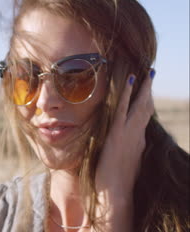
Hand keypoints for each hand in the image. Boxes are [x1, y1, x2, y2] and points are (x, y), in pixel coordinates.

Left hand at [94, 70, 154, 229]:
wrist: (116, 194)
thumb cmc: (116, 183)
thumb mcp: (124, 165)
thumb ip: (126, 153)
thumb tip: (125, 147)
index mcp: (139, 142)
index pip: (144, 118)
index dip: (146, 103)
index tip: (148, 91)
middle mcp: (138, 136)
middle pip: (146, 108)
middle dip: (149, 91)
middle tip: (152, 73)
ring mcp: (129, 134)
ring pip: (139, 106)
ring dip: (143, 88)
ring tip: (147, 72)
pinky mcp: (118, 135)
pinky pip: (123, 110)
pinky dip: (126, 95)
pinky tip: (129, 82)